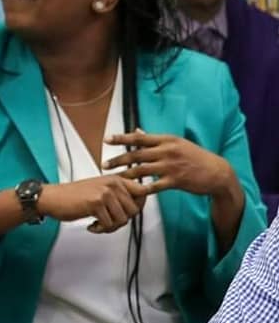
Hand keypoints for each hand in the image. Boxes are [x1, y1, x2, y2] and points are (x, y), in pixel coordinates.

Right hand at [37, 175, 149, 233]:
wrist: (52, 197)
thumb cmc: (75, 196)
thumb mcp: (100, 189)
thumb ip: (119, 194)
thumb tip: (139, 206)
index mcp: (115, 179)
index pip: (143, 191)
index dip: (139, 205)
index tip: (127, 212)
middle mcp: (112, 183)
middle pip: (134, 210)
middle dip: (122, 220)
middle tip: (108, 221)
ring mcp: (104, 193)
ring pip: (123, 220)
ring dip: (110, 227)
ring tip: (98, 223)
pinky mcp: (96, 203)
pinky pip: (110, 225)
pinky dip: (100, 229)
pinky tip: (91, 225)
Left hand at [105, 129, 238, 198]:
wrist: (218, 172)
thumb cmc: (195, 156)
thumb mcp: (177, 143)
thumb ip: (156, 139)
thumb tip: (137, 130)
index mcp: (166, 139)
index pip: (139, 137)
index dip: (121, 138)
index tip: (106, 140)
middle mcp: (167, 151)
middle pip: (136, 154)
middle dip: (118, 159)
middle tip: (103, 164)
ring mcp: (171, 166)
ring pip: (142, 170)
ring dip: (126, 175)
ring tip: (113, 178)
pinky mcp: (176, 181)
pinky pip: (155, 185)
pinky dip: (143, 188)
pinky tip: (132, 192)